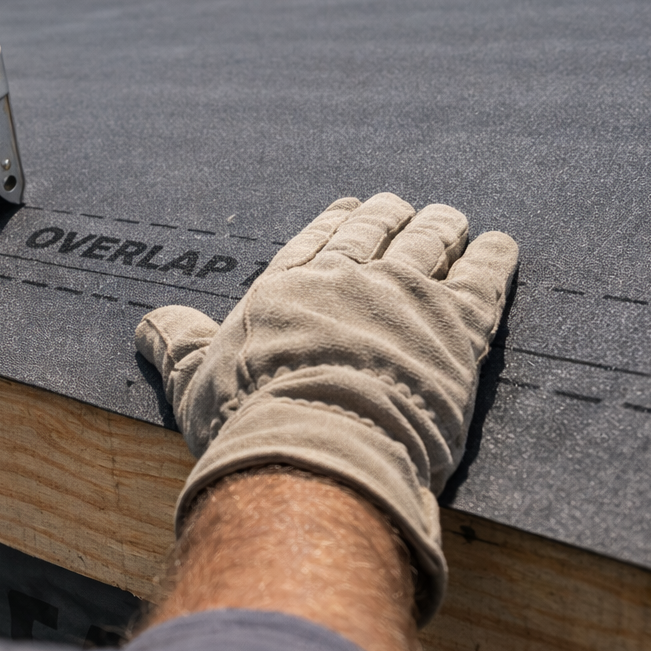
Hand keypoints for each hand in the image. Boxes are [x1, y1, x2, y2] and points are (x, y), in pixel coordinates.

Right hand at [135, 193, 517, 621]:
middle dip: (391, 216)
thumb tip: (149, 322)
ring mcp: (405, 295)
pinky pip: (483, 279)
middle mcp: (347, 277)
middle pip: (375, 231)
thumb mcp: (194, 379)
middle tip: (404, 207)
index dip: (336, 223)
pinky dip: (494, 258)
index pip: (316, 241)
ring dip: (442, 226)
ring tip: (452, 219)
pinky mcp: (457, 326)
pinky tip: (501, 245)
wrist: (317, 443)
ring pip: (429, 243)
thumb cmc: (248, 419)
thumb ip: (177, 343)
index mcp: (287, 286)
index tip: (351, 209)